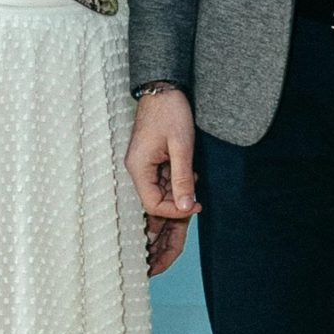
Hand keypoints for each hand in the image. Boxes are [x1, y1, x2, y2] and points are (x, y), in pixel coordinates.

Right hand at [127, 90, 200, 270]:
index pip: (154, 205)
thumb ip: (183, 178)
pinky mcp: (152, 163)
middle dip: (165, 226)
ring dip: (175, 205)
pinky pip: (162, 185)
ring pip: (158, 198)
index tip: (196, 206)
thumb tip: (188, 207)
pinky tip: (190, 184)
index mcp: (138, 169)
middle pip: (152, 207)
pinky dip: (176, 189)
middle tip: (176, 245)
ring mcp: (143, 168)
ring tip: (186, 210)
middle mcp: (137, 172)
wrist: (164, 88)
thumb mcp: (181, 146)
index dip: (175, 211)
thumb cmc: (171, 112)